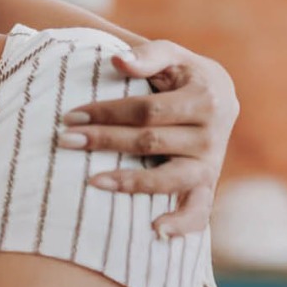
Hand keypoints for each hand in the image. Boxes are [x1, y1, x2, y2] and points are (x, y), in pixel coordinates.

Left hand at [57, 39, 238, 237]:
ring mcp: (210, 164)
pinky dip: (180, 224)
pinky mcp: (208, 186)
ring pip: (169, 179)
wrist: (221, 97)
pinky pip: (199, 211)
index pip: (146, 110)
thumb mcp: (172, 55)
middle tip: (65, 141)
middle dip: (105, 141)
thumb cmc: (184, 74)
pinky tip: (154, 230)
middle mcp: (211, 135)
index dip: (107, 113)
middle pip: (150, 142)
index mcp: (205, 99)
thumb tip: (117, 60)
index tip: (70, 115)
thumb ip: (147, 56)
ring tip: (93, 182)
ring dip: (131, 182)